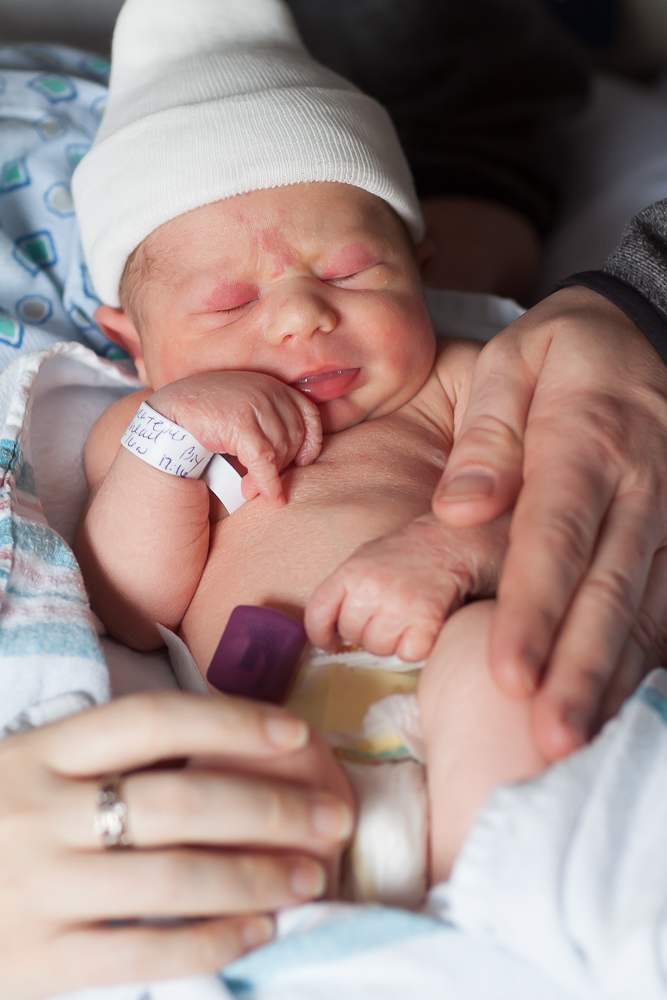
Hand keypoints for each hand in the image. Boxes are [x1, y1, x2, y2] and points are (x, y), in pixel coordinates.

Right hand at [0, 692, 352, 998]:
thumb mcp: (30, 766)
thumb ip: (102, 756)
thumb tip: (223, 744)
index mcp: (43, 750)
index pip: (153, 720)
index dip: (231, 721)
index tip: (297, 732)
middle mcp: (40, 812)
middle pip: (178, 802)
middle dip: (269, 810)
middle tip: (332, 818)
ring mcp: (35, 889)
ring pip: (171, 880)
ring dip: (256, 878)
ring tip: (311, 876)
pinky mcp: (35, 962)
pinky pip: (140, 953)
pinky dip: (210, 942)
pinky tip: (256, 931)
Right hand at [150, 370, 322, 506]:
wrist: (168, 417)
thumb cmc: (208, 421)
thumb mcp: (245, 417)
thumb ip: (268, 430)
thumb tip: (296, 466)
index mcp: (272, 385)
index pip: (308, 414)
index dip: (310, 443)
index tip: (302, 463)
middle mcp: (267, 389)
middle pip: (294, 436)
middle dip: (284, 465)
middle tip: (264, 484)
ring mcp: (254, 403)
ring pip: (281, 449)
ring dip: (270, 477)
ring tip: (252, 491)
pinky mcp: (240, 421)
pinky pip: (264, 460)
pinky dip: (268, 483)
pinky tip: (269, 498)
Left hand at [305, 512, 508, 660]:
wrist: (464, 541)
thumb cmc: (417, 551)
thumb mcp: (370, 557)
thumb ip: (350, 588)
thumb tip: (332, 630)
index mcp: (352, 569)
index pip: (317, 613)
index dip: (322, 634)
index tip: (332, 642)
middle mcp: (371, 587)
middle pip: (351, 634)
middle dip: (368, 631)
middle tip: (392, 614)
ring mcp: (399, 605)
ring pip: (378, 649)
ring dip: (394, 641)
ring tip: (411, 616)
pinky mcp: (427, 623)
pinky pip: (408, 655)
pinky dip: (419, 647)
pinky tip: (428, 626)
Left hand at [432, 286, 666, 759]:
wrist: (650, 331)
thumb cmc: (565, 354)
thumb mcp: (517, 362)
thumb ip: (487, 436)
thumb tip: (460, 510)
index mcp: (585, 444)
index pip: (554, 539)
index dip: (533, 611)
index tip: (508, 674)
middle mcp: (641, 488)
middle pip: (607, 591)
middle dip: (579, 672)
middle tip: (551, 742)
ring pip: (648, 608)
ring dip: (617, 679)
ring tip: (584, 744)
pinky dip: (650, 656)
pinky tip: (625, 706)